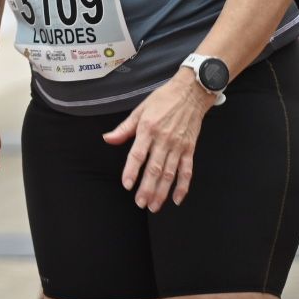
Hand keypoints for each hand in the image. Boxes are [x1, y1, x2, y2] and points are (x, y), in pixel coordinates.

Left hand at [102, 72, 213, 210]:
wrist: (190, 92)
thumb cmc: (162, 99)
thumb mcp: (139, 110)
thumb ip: (124, 128)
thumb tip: (107, 139)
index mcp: (148, 129)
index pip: (138, 154)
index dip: (132, 171)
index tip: (127, 185)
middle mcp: (164, 140)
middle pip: (155, 168)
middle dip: (147, 188)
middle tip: (141, 203)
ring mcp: (178, 146)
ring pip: (170, 173)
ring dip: (162, 192)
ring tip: (154, 206)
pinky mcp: (190, 149)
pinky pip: (187, 171)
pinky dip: (183, 186)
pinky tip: (177, 199)